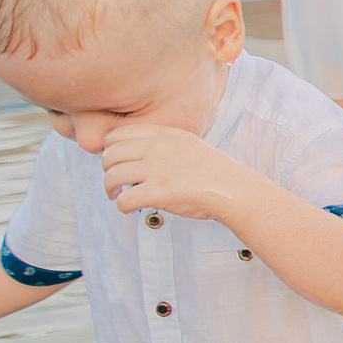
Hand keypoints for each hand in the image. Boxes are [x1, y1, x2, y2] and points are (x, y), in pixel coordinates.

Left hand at [100, 124, 251, 220]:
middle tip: (114, 180)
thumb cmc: (215, 173)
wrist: (235, 190)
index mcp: (165, 134)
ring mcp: (157, 170)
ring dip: (109, 188)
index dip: (110, 148)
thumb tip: (136, 155)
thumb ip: (163, 145)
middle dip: (107, 169)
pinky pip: (124, 200)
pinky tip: (128, 208)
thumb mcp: (188, 145)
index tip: (117, 160)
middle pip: (110, 154)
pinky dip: (121, 206)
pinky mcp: (158, 193)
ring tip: (115, 194)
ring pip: (112, 176)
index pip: (118, 134)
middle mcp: (157, 148)